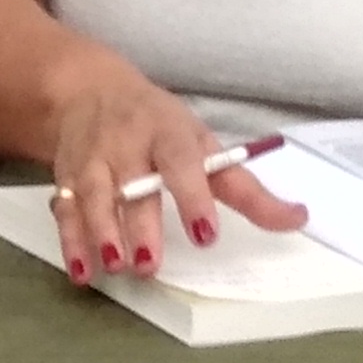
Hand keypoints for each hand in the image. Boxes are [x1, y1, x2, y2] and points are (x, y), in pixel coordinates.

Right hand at [42, 62, 299, 282]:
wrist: (88, 91)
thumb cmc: (158, 127)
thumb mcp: (204, 145)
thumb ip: (247, 189)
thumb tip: (298, 219)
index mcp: (168, 133)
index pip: (180, 161)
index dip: (192, 195)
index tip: (205, 232)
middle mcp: (126, 143)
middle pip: (132, 183)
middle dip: (139, 224)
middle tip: (150, 264)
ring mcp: (91, 159)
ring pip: (92, 195)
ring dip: (100, 232)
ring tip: (115, 266)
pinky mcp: (63, 176)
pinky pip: (63, 208)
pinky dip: (70, 240)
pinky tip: (81, 271)